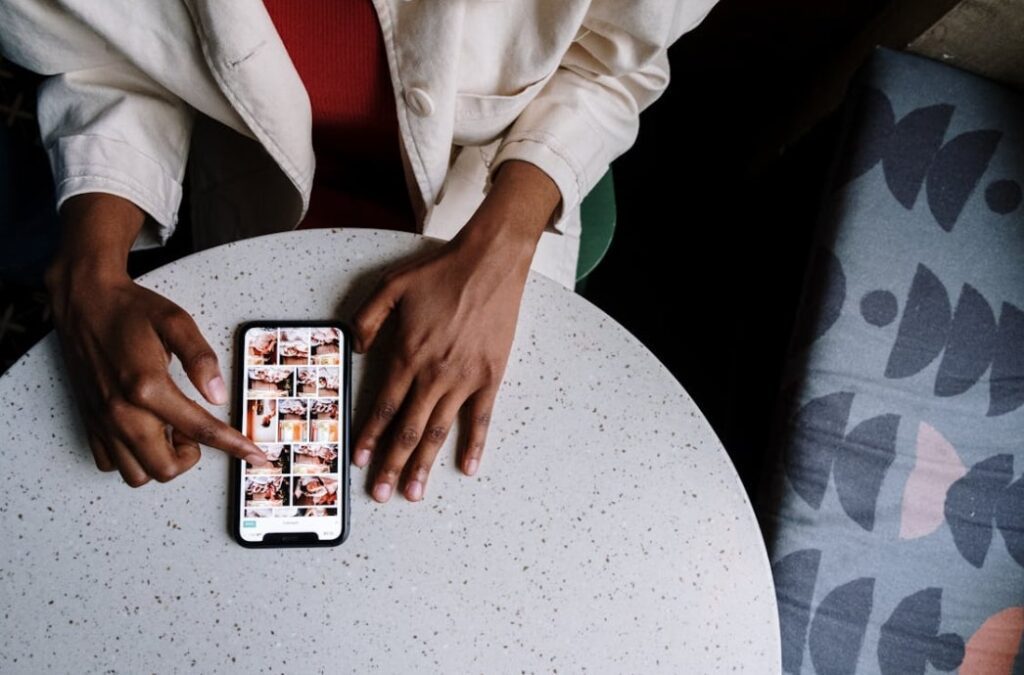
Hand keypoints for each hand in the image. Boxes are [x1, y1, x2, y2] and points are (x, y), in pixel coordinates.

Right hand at [47, 194, 267, 486]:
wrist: (85, 302)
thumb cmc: (130, 310)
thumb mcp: (176, 322)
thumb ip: (201, 359)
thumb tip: (218, 394)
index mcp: (147, 387)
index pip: (201, 430)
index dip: (234, 446)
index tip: (254, 456)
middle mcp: (122, 411)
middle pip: (166, 468)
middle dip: (190, 456)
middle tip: (193, 426)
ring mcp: (103, 421)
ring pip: (137, 474)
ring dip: (160, 460)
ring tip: (168, 428)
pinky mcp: (89, 422)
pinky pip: (111, 464)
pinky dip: (132, 458)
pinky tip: (145, 431)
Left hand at [352, 160, 560, 501]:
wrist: (490, 262)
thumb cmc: (441, 272)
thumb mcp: (391, 286)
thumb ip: (366, 319)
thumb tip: (354, 348)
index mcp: (408, 355)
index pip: (385, 407)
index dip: (370, 436)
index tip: (359, 461)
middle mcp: (434, 373)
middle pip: (409, 429)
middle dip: (392, 464)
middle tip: (382, 494)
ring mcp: (465, 378)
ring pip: (440, 430)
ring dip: (425, 464)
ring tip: (414, 491)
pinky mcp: (491, 376)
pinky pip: (482, 417)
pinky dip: (475, 444)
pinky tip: (468, 467)